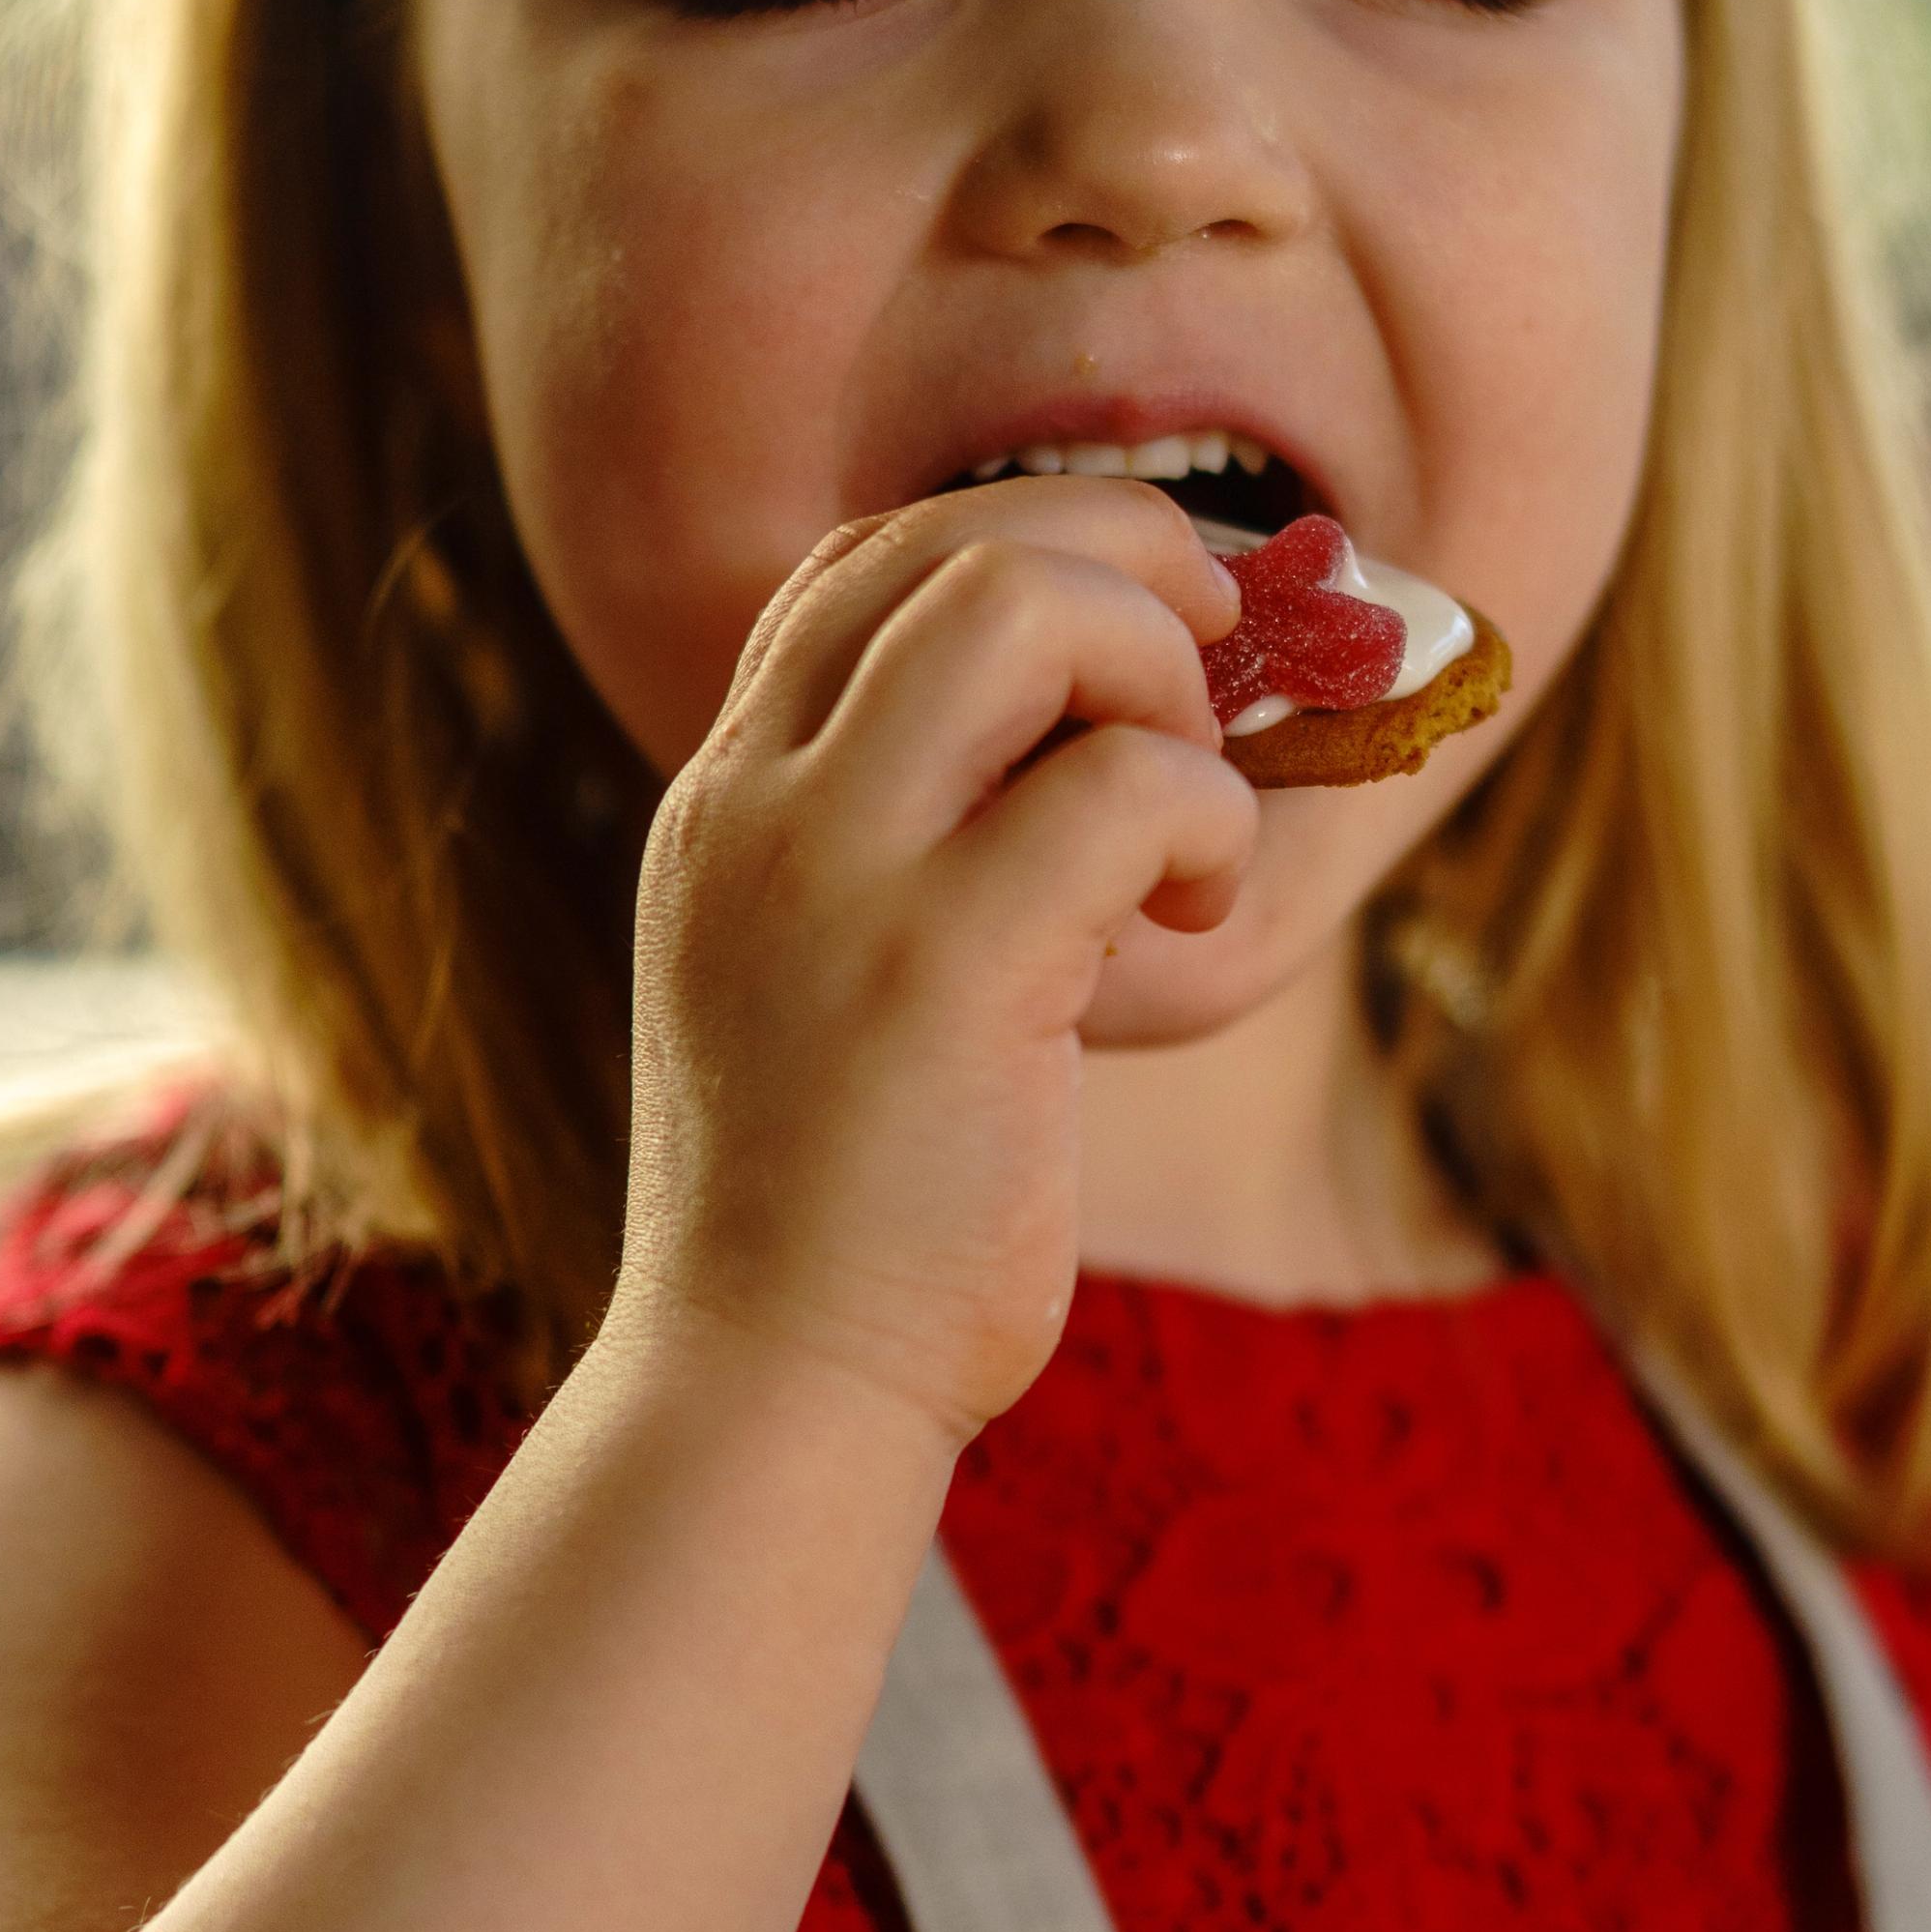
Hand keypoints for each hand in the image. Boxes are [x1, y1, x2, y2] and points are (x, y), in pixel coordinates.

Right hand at [616, 481, 1258, 1442]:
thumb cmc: (841, 1204)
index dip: (1035, 552)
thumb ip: (906, 838)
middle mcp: (758, 803)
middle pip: (957, 542)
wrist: (767, 1390)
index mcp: (725, 798)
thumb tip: (1124, 718)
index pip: (867, 560)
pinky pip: (1127, 782)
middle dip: (1130, 571)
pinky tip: (1187, 920)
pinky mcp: (944, 962)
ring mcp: (835, 871)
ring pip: (1027, 603)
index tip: (1139, 649)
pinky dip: (1205, 818)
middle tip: (1205, 695)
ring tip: (1185, 818)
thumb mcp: (824, 972)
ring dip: (1163, 676)